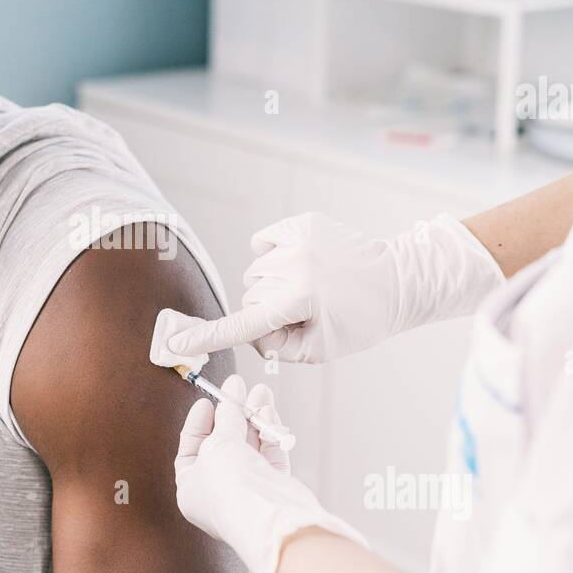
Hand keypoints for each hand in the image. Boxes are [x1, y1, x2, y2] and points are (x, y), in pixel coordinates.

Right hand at [167, 213, 503, 363]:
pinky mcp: (301, 222)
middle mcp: (292, 267)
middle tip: (303, 314)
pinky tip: (303, 264)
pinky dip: (274, 256)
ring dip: (272, 285)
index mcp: (298, 301)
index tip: (174, 343)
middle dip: (266, 311)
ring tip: (309, 289)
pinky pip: (263, 243)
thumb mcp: (319, 350)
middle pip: (249, 298)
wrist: (398, 279)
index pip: (241, 324)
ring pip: (256, 272)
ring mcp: (295, 240)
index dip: (204, 338)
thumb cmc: (359, 321)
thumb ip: (274, 346)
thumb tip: (250, 328)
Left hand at [174, 374, 362, 572]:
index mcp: (190, 489)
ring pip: (249, 446)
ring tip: (259, 391)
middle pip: (223, 444)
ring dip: (253, 417)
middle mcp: (218, 491)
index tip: (207, 401)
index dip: (198, 424)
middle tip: (238, 386)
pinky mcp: (273, 487)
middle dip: (232, 414)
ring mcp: (247, 490)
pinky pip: (269, 454)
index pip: (190, 450)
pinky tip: (269, 411)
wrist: (268, 515)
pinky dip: (269, 433)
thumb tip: (230, 398)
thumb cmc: (229, 487)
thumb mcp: (217, 444)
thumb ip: (225, 419)